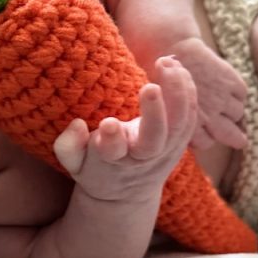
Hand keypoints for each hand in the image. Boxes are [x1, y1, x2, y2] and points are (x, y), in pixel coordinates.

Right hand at [53, 56, 198, 201]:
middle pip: (154, 140)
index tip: (108, 123)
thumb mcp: (74, 164)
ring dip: (177, 92)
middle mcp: (142, 156)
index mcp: (112, 160)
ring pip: (179, 125)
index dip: (111, 139)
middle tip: (151, 87)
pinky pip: (189, 116)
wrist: (127, 194)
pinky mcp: (180, 141)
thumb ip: (68, 146)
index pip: (112, 152)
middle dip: (155, 114)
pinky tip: (179, 68)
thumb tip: (78, 125)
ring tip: (168, 63)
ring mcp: (165, 149)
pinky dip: (188, 91)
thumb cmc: (96, 169)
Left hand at [166, 38, 247, 148]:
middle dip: (236, 139)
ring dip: (234, 112)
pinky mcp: (232, 81)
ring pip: (238, 114)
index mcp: (189, 123)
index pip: (207, 143)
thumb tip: (196, 136)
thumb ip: (182, 121)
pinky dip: (238, 94)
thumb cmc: (164, 78)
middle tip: (239, 140)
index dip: (207, 138)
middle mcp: (209, 114)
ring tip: (228, 108)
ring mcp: (222, 98)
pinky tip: (229, 91)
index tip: (208, 134)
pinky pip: (242, 95)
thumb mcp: (168, 106)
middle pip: (231, 136)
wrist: (172, 49)